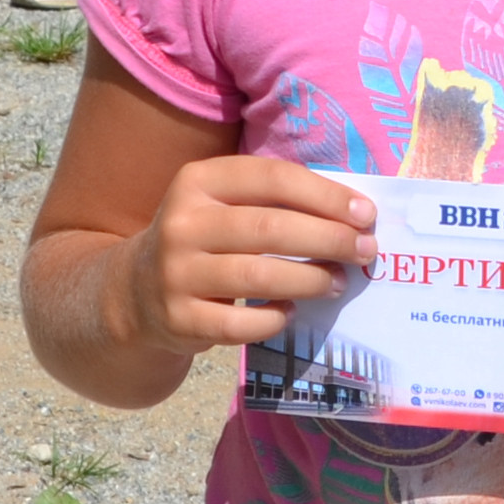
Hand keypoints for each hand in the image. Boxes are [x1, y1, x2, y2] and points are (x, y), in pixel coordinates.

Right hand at [112, 156, 375, 351]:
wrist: (137, 292)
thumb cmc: (206, 239)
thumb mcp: (225, 204)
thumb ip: (277, 202)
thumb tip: (354, 217)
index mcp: (199, 181)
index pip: (273, 179)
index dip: (326, 196)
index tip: (366, 214)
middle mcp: (182, 222)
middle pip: (271, 229)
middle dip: (329, 240)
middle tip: (365, 251)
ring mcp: (176, 272)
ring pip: (259, 277)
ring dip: (311, 280)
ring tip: (338, 282)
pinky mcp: (178, 318)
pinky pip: (242, 324)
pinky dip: (274, 318)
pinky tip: (289, 311)